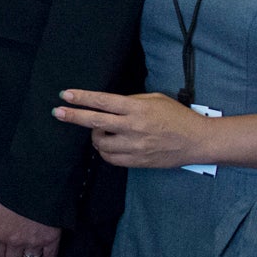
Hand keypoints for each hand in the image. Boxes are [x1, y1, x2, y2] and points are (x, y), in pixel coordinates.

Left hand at [54, 88, 213, 168]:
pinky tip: (108, 146)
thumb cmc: (177, 116)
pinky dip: (105, 152)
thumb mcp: (155, 99)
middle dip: (74, 117)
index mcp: (137, 108)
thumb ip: (131, 100)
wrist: (199, 141)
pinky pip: (112, 159)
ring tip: (99, 132)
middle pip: (96, 122)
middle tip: (58, 112)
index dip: (82, 98)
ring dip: (95, 137)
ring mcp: (135, 146)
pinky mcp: (139, 161)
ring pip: (101, 144)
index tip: (65, 95)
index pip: (103, 102)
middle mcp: (133, 127)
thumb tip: (109, 104)